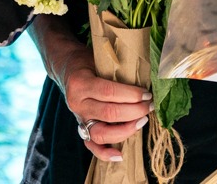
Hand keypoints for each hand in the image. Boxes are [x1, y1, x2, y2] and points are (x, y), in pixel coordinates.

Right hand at [56, 47, 151, 162]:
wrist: (67, 68)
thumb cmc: (88, 62)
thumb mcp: (99, 60)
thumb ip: (116, 72)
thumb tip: (146, 82)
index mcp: (80, 83)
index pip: (109, 92)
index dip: (131, 95)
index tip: (147, 94)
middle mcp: (77, 103)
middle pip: (109, 113)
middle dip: (134, 111)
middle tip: (149, 105)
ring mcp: (78, 118)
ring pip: (101, 133)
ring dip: (126, 130)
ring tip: (142, 121)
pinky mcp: (81, 127)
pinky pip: (91, 146)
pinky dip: (105, 153)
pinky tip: (119, 155)